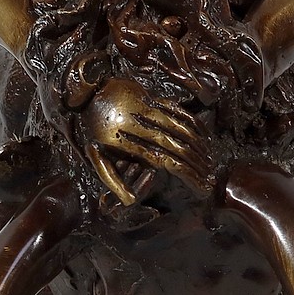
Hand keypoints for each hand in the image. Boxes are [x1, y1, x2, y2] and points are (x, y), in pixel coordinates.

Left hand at [80, 77, 211, 204]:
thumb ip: (113, 180)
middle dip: (195, 159)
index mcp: (123, 142)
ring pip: (178, 126)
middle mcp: (136, 124)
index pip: (161, 160)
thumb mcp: (96, 158)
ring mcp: (144, 108)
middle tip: (210, 170)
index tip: (197, 181)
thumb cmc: (91, 131)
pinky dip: (192, 122)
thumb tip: (130, 201)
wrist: (84, 93)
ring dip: (197, 142)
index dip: (183, 171)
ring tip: (209, 155)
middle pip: (174, 143)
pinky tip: (201, 133)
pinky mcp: (149, 97)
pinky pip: (176, 110)